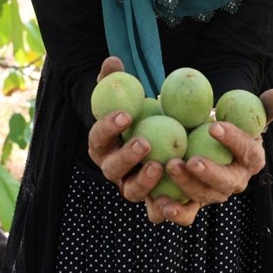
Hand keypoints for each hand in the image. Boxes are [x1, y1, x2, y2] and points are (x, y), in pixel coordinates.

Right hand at [87, 58, 165, 203]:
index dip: (108, 128)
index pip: (97, 137)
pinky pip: (155, 210)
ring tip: (160, 165)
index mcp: (102, 145)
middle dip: (125, 157)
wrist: (161, 137)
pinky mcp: (153, 201)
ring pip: (131, 191)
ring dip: (143, 181)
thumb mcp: (130, 94)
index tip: (126, 114)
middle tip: (144, 142)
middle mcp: (114, 169)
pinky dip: (162, 209)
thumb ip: (117, 79)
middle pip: (111, 169)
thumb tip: (113, 61)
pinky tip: (174, 198)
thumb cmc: (141, 112)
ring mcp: (132, 186)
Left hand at [147, 88, 272, 226]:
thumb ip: (262, 105)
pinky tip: (160, 203)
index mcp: (252, 159)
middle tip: (191, 160)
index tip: (214, 126)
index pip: (248, 151)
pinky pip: (187, 214)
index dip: (234, 141)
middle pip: (227, 182)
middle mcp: (236, 181)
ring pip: (205, 197)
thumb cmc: (226, 122)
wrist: (206, 141)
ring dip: (187, 186)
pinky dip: (175, 212)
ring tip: (170, 167)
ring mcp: (215, 194)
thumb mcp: (244, 111)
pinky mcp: (194, 204)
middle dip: (210, 173)